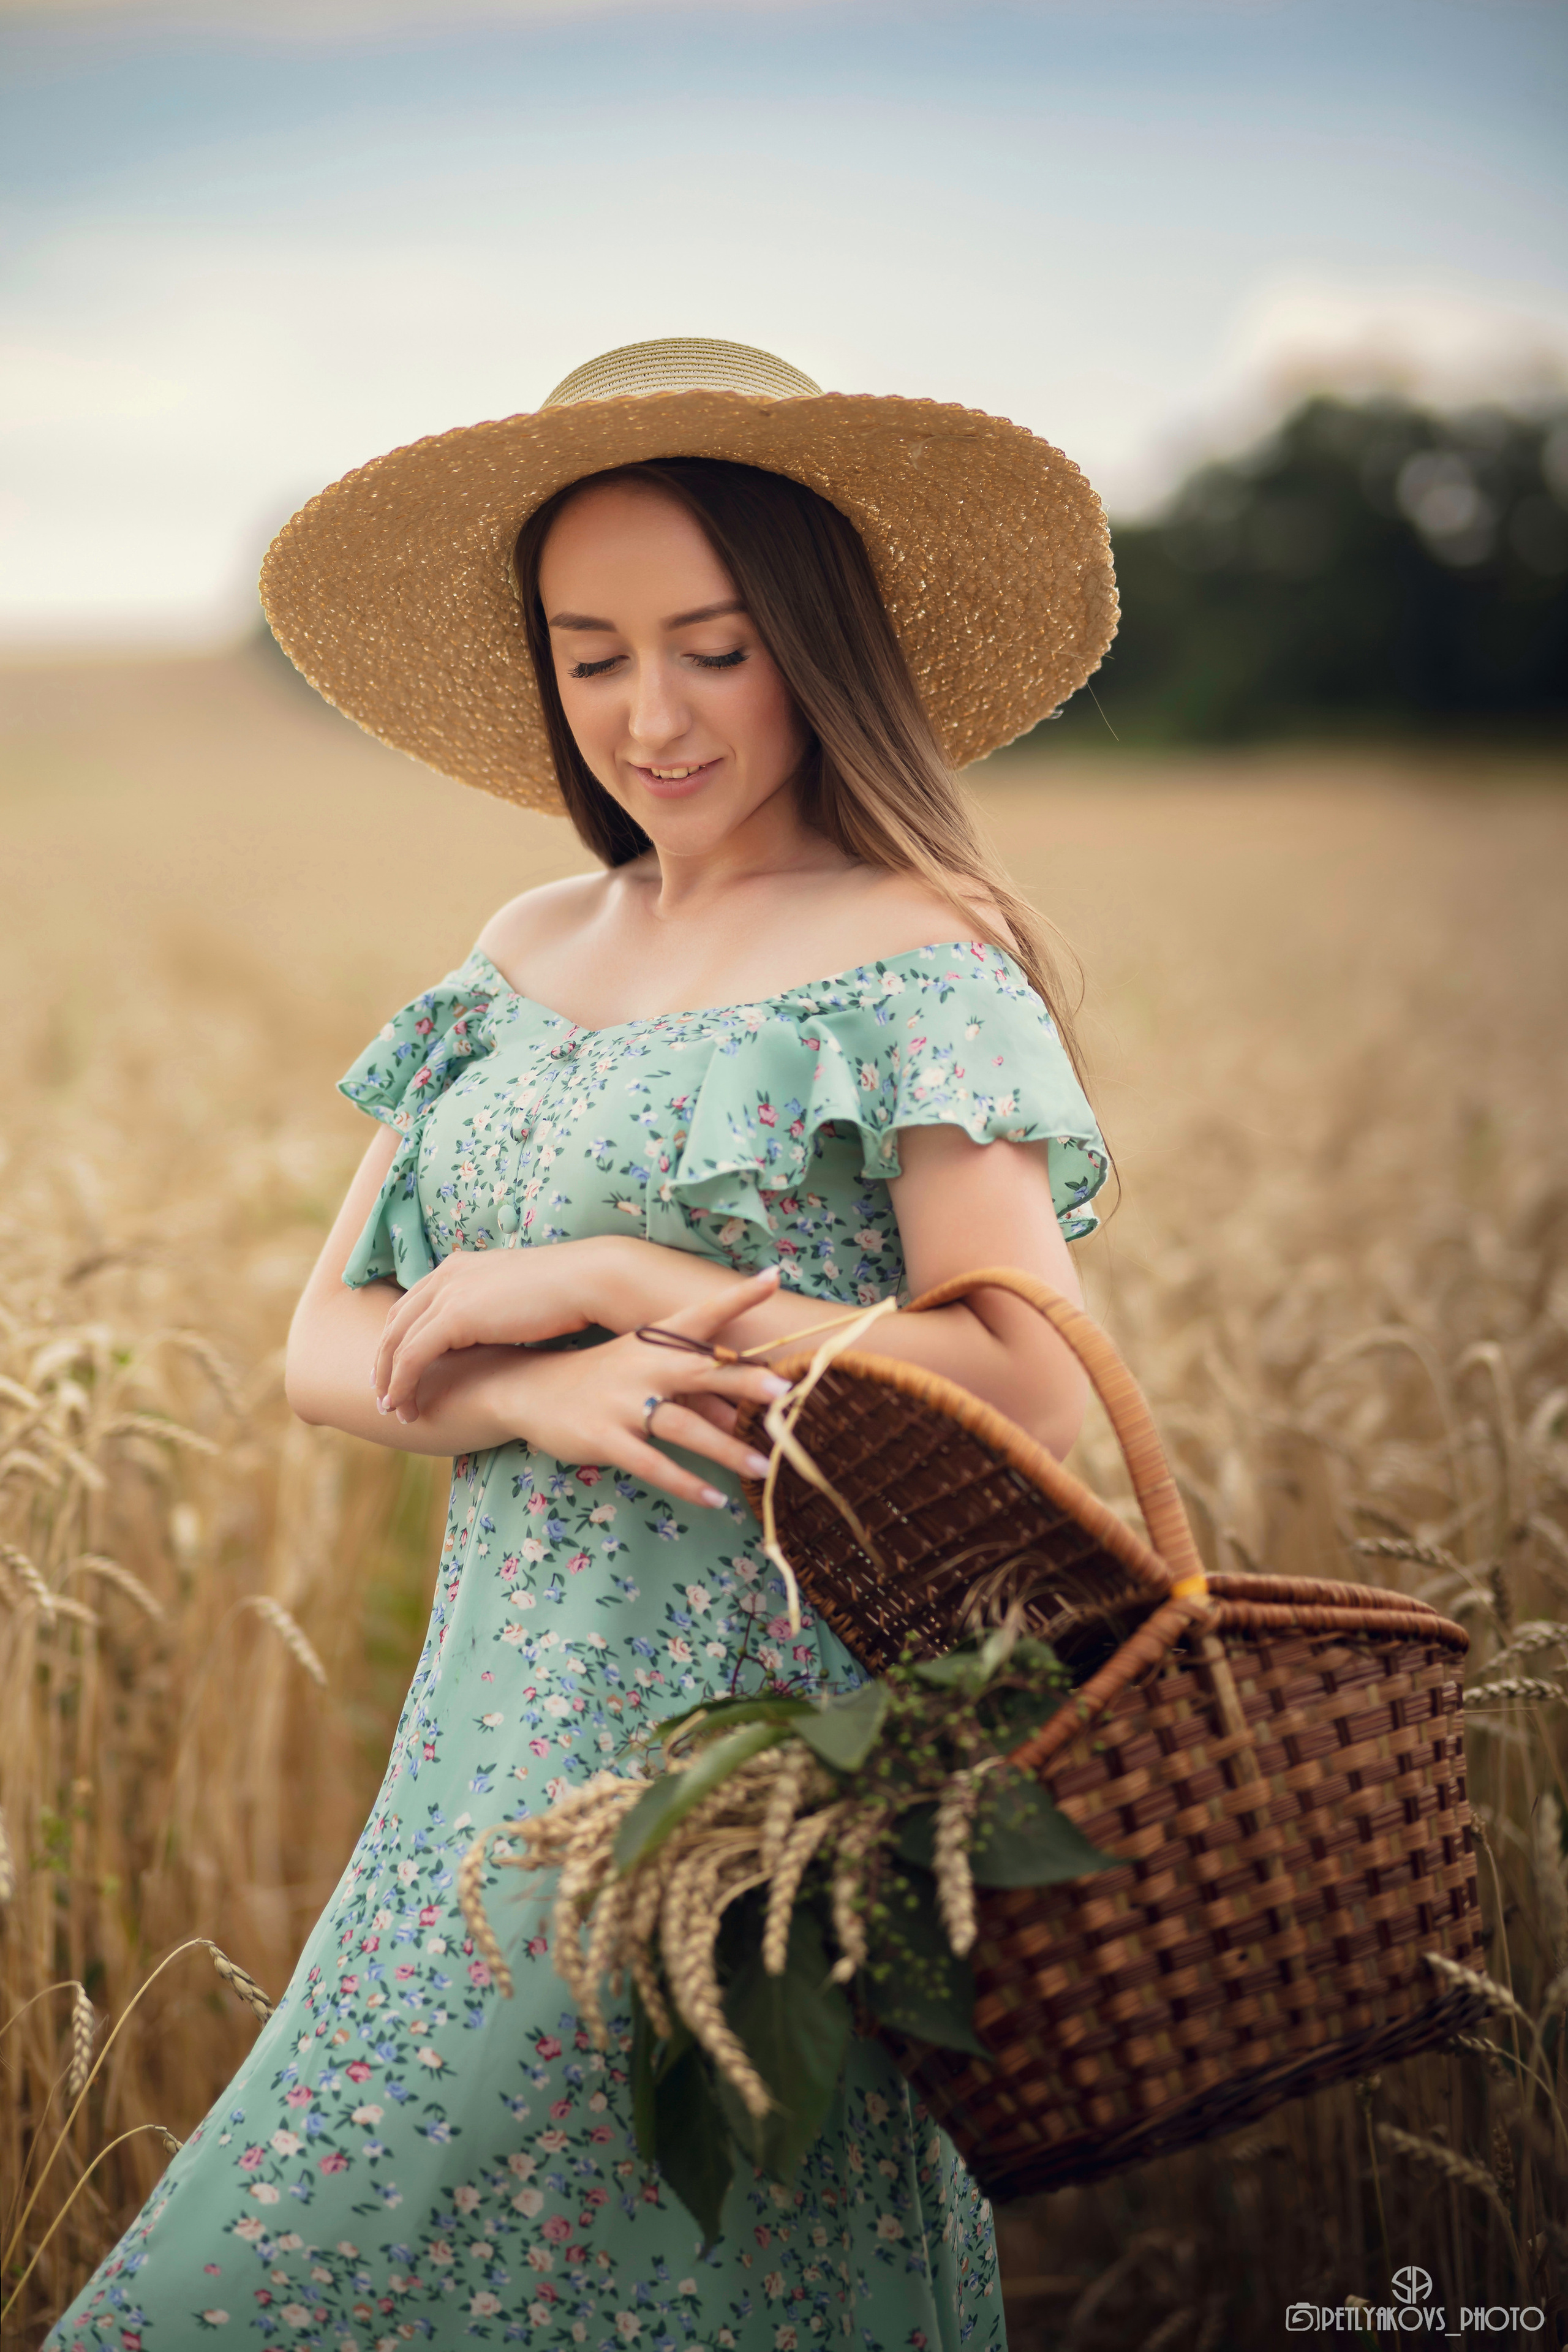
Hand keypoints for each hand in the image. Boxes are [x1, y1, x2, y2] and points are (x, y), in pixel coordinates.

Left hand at [375, 1236, 625, 1420]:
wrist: (587, 1280)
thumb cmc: (567, 1292)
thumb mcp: (516, 1296)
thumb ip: (493, 1308)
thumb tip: (495, 1331)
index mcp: (459, 1266)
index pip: (412, 1304)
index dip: (397, 1339)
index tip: (396, 1370)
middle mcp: (446, 1275)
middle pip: (395, 1323)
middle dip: (384, 1361)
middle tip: (384, 1394)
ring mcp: (447, 1293)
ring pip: (397, 1343)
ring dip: (389, 1379)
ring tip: (393, 1408)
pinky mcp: (453, 1317)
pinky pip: (412, 1357)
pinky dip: (402, 1384)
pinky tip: (404, 1405)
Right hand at [489, 1265, 791, 1510]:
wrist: (532, 1390)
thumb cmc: (604, 1378)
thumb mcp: (644, 1364)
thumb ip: (693, 1382)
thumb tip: (743, 1408)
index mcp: (655, 1341)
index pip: (702, 1314)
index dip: (737, 1297)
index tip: (772, 1277)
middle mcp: (643, 1366)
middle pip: (701, 1370)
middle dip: (743, 1380)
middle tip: (784, 1390)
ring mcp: (623, 1403)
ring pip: (684, 1427)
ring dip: (726, 1449)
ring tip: (766, 1467)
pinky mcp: (606, 1439)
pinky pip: (653, 1465)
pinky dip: (686, 1483)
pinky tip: (715, 1499)